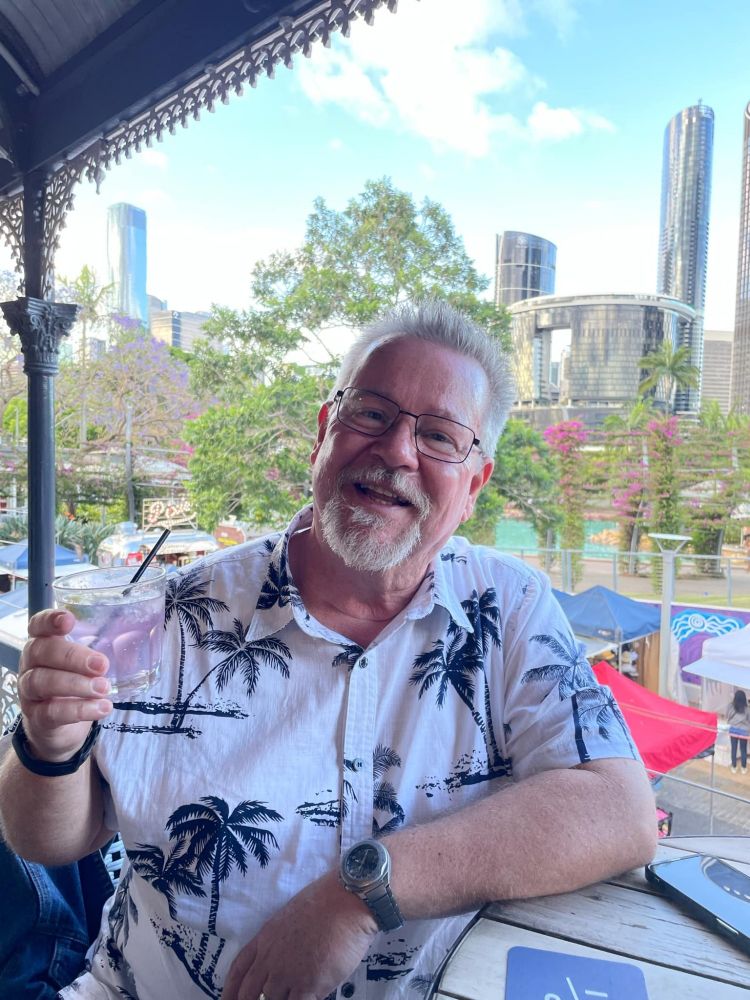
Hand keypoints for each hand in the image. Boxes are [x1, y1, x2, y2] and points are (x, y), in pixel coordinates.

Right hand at [19, 609, 112, 762]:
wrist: (59, 729)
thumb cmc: (75, 685)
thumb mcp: (86, 666)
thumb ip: (101, 653)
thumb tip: (133, 639)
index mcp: (44, 644)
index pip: (37, 625)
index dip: (49, 620)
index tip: (69, 620)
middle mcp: (31, 665)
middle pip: (41, 651)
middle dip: (73, 656)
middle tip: (102, 665)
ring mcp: (29, 692)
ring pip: (42, 681)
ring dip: (76, 684)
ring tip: (103, 688)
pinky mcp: (36, 718)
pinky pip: (51, 712)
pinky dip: (78, 710)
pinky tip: (101, 708)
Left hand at [223, 871, 378, 999]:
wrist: (347, 901)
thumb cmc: (326, 901)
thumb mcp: (291, 916)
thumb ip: (281, 940)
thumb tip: (285, 956)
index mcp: (265, 938)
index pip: (239, 969)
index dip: (230, 990)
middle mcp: (271, 958)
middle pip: (249, 992)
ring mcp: (288, 974)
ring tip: (292, 994)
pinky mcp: (309, 986)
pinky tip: (308, 998)